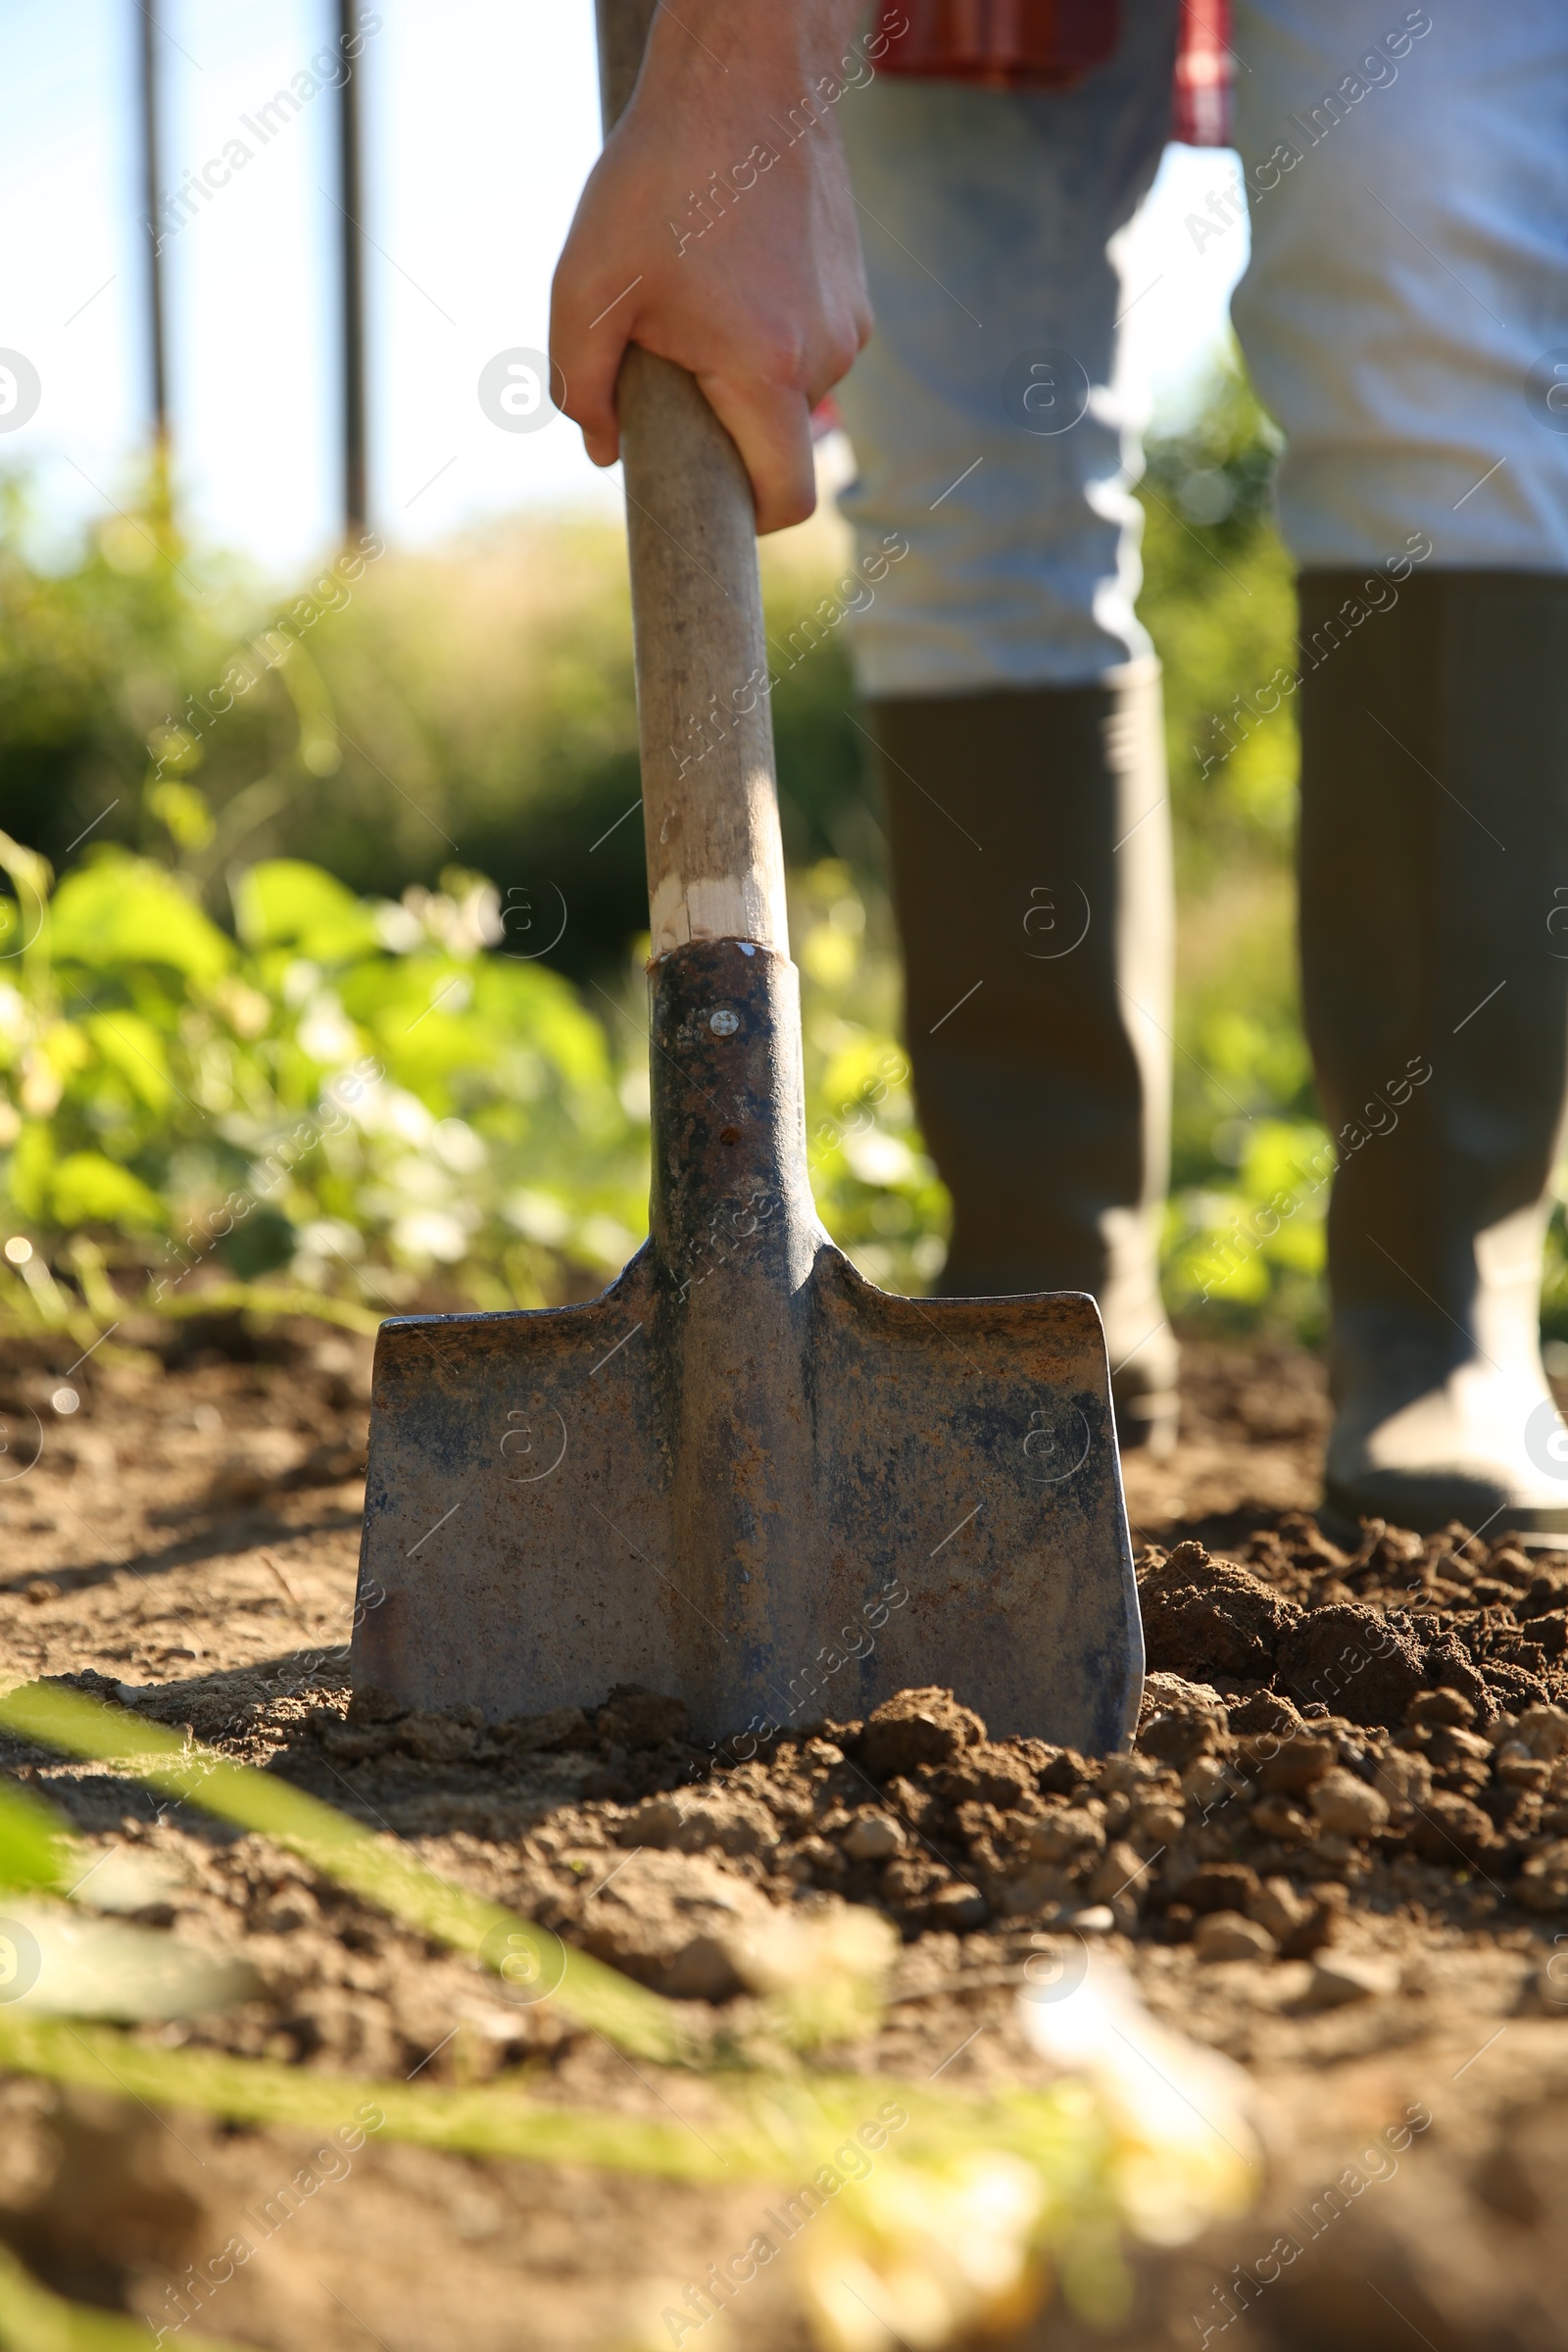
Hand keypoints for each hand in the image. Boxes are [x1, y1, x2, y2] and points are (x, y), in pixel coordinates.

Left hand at [551, 3, 873, 533]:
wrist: (747, 74)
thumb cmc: (659, 179)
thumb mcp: (587, 287)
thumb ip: (580, 386)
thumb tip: (604, 451)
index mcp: (765, 371)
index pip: (787, 501)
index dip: (749, 524)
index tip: (713, 509)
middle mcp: (824, 357)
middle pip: (781, 446)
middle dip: (727, 433)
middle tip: (670, 374)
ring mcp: (849, 324)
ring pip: (792, 394)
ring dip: (744, 377)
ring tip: (697, 302)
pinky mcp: (855, 292)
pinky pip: (807, 347)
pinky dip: (767, 336)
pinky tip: (730, 274)